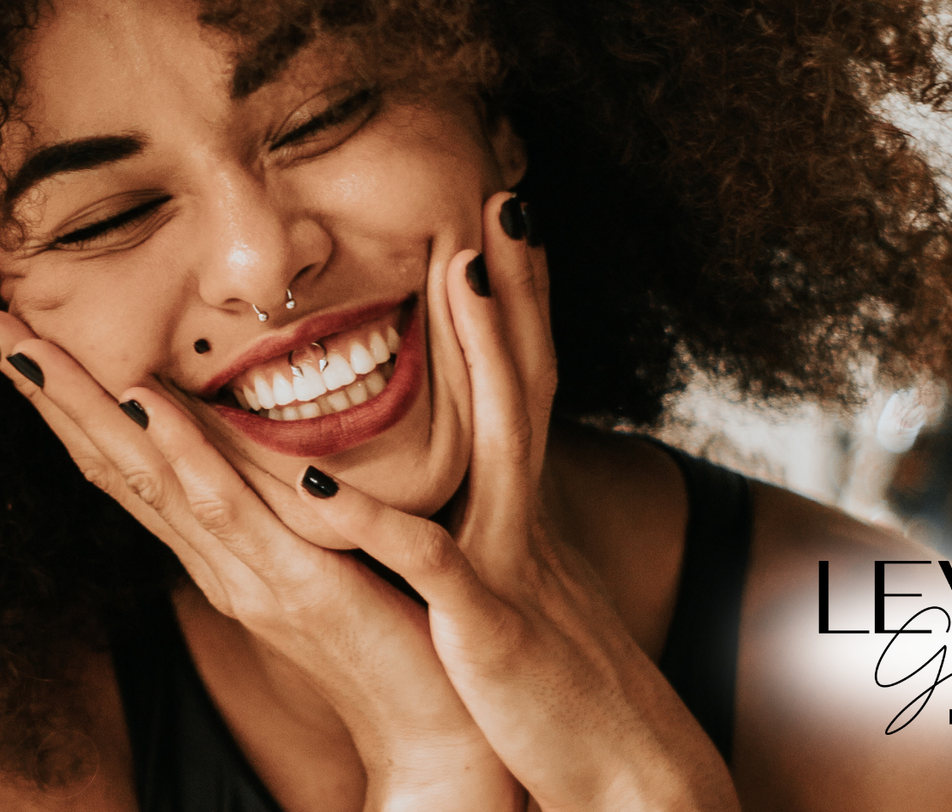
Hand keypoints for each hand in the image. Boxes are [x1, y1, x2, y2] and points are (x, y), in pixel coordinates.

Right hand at [0, 312, 523, 811]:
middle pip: (111, 462)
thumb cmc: (392, 636)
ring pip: (147, 477)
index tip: (17, 338)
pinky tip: (146, 404)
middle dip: (45, 393)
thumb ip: (284, 501)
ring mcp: (246, 572)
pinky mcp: (297, 586)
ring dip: (82, 408)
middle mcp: (214, 559)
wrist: (440, 733)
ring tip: (26, 349)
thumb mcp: (324, 551)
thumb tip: (254, 438)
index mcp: (218, 547)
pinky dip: (183, 453)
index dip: (68, 401)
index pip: (126, 462)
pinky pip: (229, 511)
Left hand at [297, 192, 740, 811]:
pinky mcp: (488, 626)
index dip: (518, 305)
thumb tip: (479, 493)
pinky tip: (323, 484)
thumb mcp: (527, 595)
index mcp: (524, 512)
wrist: (628, 786)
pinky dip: (378, 523)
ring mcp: (513, 565)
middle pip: (530, 381)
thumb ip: (498, 534)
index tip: (504, 224)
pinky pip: (430, 563)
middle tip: (506, 197)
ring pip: (502, 439)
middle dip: (518, 289)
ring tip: (460, 273)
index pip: (526, 386)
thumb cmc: (560, 695)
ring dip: (485, 354)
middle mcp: (527, 520)